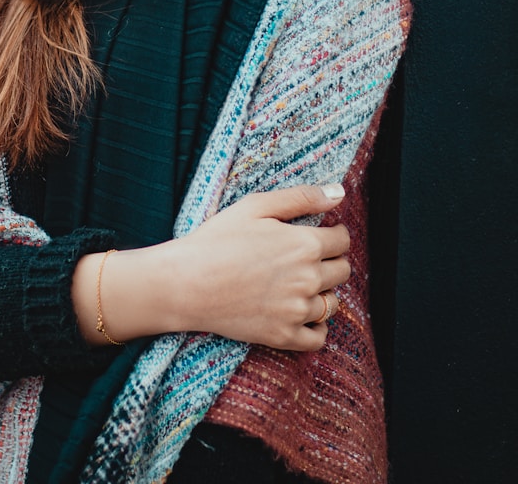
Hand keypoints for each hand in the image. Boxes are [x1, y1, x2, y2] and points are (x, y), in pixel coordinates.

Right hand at [72, 184, 348, 350]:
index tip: (320, 234)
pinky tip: (301, 313)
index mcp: (305, 244)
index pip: (342, 240)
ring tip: (299, 283)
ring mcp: (297, 311)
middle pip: (342, 271)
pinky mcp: (284, 336)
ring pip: (333, 303)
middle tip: (306, 257)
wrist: (187, 283)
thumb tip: (338, 192)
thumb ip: (301, 198)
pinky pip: (319, 337)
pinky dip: (316, 326)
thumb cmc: (217, 239)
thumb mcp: (256, 206)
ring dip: (323, 291)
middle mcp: (309, 279)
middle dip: (331, 261)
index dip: (333, 234)